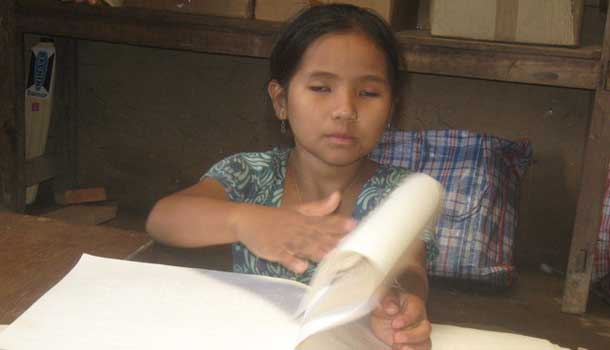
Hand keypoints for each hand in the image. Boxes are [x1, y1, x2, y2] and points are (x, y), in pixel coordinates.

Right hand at [233, 192, 356, 272]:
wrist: (246, 220)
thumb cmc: (276, 217)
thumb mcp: (298, 209)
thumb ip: (319, 207)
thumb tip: (338, 195)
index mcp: (304, 219)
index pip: (324, 222)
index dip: (339, 224)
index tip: (354, 225)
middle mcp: (297, 229)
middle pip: (316, 235)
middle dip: (332, 240)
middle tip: (349, 245)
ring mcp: (285, 240)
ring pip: (302, 246)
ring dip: (316, 251)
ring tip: (329, 256)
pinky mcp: (273, 250)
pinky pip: (283, 257)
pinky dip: (291, 261)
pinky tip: (301, 267)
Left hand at [370, 289, 431, 349]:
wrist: (384, 318)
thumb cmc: (387, 307)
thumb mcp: (383, 300)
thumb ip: (388, 302)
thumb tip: (392, 309)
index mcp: (414, 304)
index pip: (416, 310)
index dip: (406, 318)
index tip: (394, 324)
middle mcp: (420, 320)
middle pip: (425, 329)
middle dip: (411, 336)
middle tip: (395, 337)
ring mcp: (419, 334)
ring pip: (425, 343)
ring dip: (413, 348)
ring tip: (397, 347)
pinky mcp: (415, 345)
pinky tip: (398, 349)